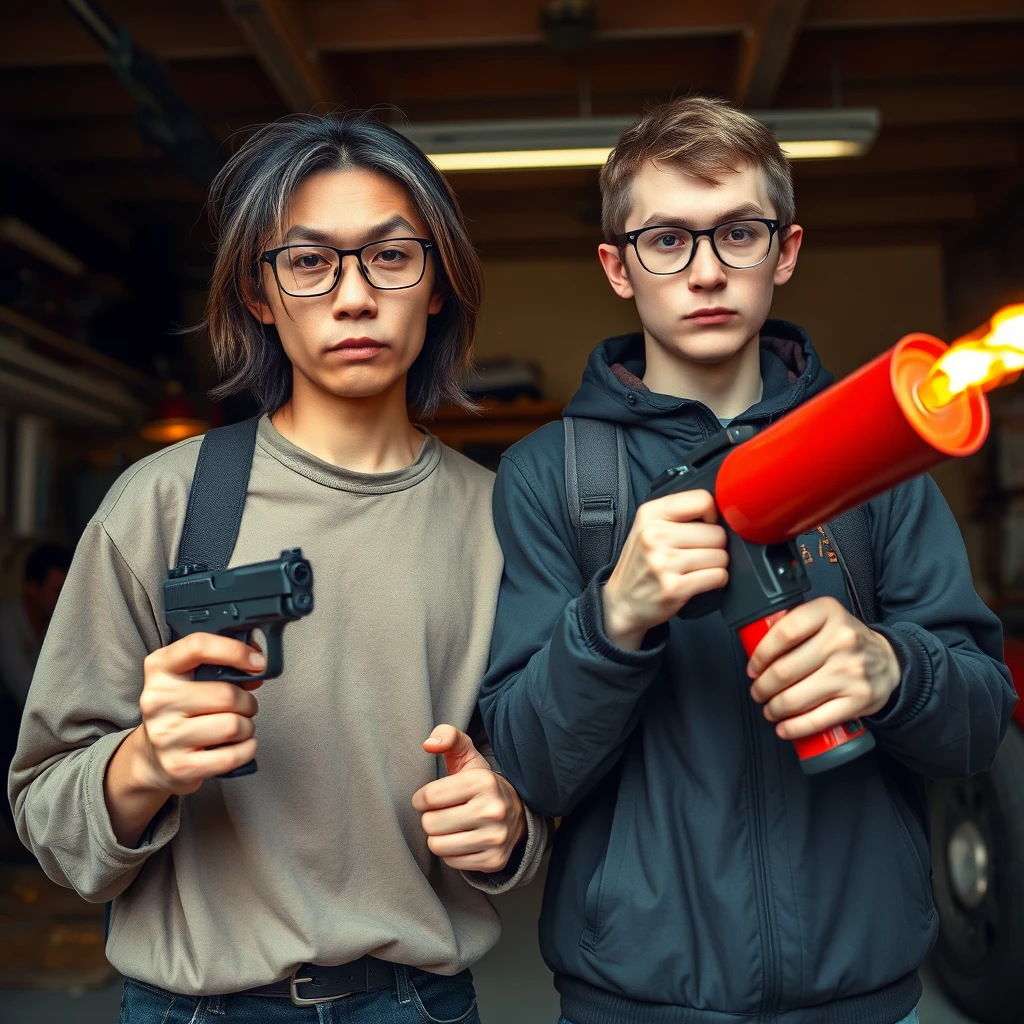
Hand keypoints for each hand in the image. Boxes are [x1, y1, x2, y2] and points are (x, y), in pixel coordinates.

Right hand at [134, 633, 265, 794]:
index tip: (257, 663)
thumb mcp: (191, 680)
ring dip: (247, 727)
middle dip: (247, 702)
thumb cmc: (182, 712)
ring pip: (233, 725)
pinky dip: (246, 749)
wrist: (152, 759)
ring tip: (237, 728)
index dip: (235, 651)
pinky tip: (238, 746)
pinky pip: (232, 755)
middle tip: (243, 707)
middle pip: (226, 694)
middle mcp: (157, 700)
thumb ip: (223, 665)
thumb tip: (257, 663)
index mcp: (160, 669)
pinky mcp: (178, 766)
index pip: (198, 646)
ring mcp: (165, 735)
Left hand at [412, 725, 525, 872]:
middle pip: (430, 823)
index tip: (432, 797)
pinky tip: (463, 839)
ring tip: (451, 826)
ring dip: (439, 836)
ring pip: (438, 846)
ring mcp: (496, 838)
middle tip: (444, 812)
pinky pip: (451, 862)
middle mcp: (493, 810)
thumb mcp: (467, 756)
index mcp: (484, 781)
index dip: (422, 798)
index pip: (428, 796)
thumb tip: (429, 744)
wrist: (516, 813)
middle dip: (431, 818)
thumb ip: (447, 737)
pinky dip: (452, 852)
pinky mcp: (494, 861)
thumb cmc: (480, 784)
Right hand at [601, 489, 728, 649]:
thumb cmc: (641, 565)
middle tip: (698, 554)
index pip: (703, 500)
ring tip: (696, 569)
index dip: (712, 516)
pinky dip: (716, 581)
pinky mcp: (674, 588)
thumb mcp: (648, 527)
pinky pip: (718, 576)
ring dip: (716, 565)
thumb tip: (724, 513)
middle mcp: (654, 536)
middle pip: (716, 532)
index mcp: (650, 514)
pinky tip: (700, 582)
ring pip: (720, 556)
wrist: (621, 603)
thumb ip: (680, 514)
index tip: (705, 527)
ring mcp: (663, 563)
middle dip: (715, 546)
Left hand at [747, 597, 900, 739]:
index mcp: (828, 613)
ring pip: (796, 698)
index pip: (784, 633)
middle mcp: (841, 641)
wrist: (890, 661)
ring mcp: (851, 672)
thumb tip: (755, 649)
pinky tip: (784, 728)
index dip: (761, 655)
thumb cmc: (846, 641)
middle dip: (763, 687)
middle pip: (785, 670)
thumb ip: (795, 625)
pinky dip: (795, 727)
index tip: (753, 667)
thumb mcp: (824, 619)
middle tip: (758, 691)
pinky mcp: (859, 700)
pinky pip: (817, 719)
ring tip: (770, 709)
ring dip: (774, 708)